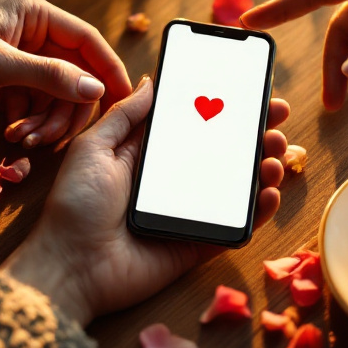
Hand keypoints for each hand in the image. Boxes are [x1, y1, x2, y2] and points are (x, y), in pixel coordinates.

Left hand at [0, 0, 131, 146]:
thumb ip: (49, 77)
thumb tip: (96, 90)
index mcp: (35, 14)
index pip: (88, 41)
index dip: (109, 70)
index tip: (125, 102)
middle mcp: (32, 35)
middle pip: (75, 75)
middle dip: (67, 109)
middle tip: (50, 137)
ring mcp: (17, 61)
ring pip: (55, 96)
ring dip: (45, 122)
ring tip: (20, 139)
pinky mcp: (1, 85)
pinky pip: (32, 107)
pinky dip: (27, 124)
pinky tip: (9, 136)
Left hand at [2, 77, 289, 325]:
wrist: (70, 266)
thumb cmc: (74, 205)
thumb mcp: (93, 147)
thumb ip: (125, 116)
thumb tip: (151, 81)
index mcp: (147, 155)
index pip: (195, 126)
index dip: (225, 110)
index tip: (253, 93)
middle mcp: (172, 181)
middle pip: (224, 154)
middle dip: (255, 136)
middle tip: (276, 123)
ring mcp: (187, 212)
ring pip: (236, 188)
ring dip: (263, 169)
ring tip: (276, 155)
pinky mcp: (196, 243)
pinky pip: (235, 226)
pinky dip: (258, 211)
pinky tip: (270, 193)